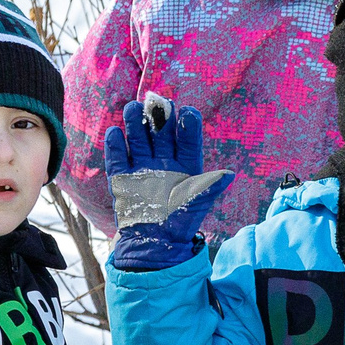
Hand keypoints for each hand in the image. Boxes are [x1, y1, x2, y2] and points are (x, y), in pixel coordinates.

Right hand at [105, 98, 232, 270]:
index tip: (187, 112)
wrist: (155, 243)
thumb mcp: (198, 203)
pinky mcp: (123, 177)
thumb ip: (210, 186)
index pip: (188, 138)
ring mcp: (143, 167)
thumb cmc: (181, 221)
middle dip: (159, 116)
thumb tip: (229, 174)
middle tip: (158, 100)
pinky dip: (116, 145)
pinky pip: (118, 158)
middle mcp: (165, 161)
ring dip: (135, 123)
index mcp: (187, 164)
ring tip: (132, 108)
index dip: (188, 125)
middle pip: (162, 133)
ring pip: (139, 139)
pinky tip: (115, 133)